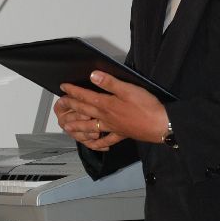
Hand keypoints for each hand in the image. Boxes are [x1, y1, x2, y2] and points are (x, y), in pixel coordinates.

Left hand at [53, 70, 168, 150]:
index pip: (86, 96)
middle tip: (60, 104)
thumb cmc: (146, 107)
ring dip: (77, 126)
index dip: (73, 91)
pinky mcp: (122, 134)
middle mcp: (106, 117)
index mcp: (107, 104)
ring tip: (67, 127)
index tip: (63, 87)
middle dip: (71, 106)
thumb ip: (109, 83)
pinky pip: (107, 140)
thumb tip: (93, 76)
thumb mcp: (128, 90)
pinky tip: (94, 145)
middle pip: (84, 111)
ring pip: (91, 127)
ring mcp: (113, 127)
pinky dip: (99, 143)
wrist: (159, 125)